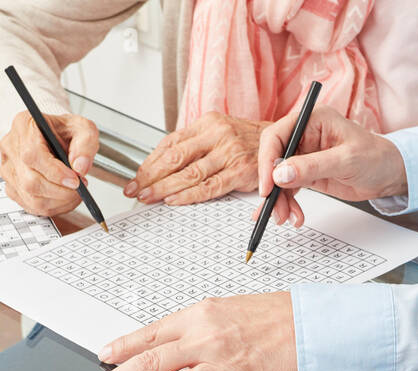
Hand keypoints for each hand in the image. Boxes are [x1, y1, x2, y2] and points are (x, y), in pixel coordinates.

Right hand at [0, 110, 99, 216]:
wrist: (58, 139)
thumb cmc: (66, 132)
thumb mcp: (83, 128)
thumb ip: (86, 143)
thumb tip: (80, 167)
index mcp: (24, 125)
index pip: (32, 155)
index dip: (55, 172)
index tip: (75, 180)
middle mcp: (11, 147)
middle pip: (30, 181)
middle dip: (61, 191)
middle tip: (80, 188)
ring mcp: (8, 169)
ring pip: (30, 197)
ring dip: (59, 201)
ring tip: (75, 192)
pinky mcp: (12, 186)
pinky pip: (30, 206)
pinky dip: (53, 207)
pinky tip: (64, 198)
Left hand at [78, 292, 297, 370]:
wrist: (308, 321)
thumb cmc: (268, 317)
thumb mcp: (220, 311)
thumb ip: (188, 330)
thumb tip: (157, 346)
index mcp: (196, 318)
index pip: (149, 335)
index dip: (121, 348)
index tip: (101, 359)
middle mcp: (205, 340)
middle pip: (150, 363)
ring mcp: (225, 364)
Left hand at [124, 112, 267, 205]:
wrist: (283, 143)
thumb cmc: (247, 143)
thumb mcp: (219, 134)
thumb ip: (194, 147)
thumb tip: (162, 165)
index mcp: (208, 122)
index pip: (170, 143)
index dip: (149, 162)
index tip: (135, 177)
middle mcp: (217, 134)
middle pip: (175, 157)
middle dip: (150, 176)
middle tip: (134, 190)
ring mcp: (229, 152)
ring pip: (189, 173)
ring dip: (164, 188)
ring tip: (148, 197)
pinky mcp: (240, 171)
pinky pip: (209, 187)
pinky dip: (189, 195)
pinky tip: (173, 201)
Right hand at [256, 106, 406, 226]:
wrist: (388, 174)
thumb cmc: (375, 157)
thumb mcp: (345, 160)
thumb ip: (312, 167)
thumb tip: (280, 174)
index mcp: (312, 119)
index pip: (277, 136)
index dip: (267, 161)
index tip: (268, 186)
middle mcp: (304, 135)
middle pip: (273, 159)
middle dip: (272, 186)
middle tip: (275, 209)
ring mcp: (304, 155)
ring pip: (278, 177)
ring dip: (279, 200)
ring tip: (286, 218)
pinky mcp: (306, 173)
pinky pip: (287, 188)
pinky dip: (287, 203)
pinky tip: (294, 216)